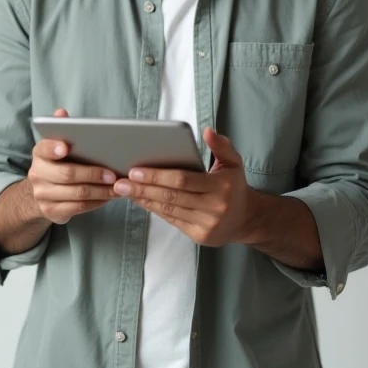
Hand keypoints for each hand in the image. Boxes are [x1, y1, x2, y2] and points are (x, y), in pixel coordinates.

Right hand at [28, 108, 118, 224]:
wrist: (41, 193)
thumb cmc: (57, 164)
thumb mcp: (56, 146)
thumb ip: (61, 130)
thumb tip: (61, 113)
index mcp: (39, 154)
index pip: (44, 148)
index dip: (54, 148)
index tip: (66, 147)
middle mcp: (37, 174)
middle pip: (67, 174)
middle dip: (93, 174)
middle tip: (113, 174)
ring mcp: (43, 195)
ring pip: (77, 194)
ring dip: (101, 191)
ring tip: (118, 187)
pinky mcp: (51, 211)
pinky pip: (79, 207)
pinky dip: (97, 202)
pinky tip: (109, 196)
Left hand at [112, 127, 253, 246]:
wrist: (246, 220)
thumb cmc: (234, 186)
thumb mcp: (234, 162)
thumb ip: (221, 145)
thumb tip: (207, 131)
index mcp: (221, 186)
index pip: (183, 180)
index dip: (157, 176)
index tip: (135, 170)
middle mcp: (214, 207)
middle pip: (171, 196)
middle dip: (143, 188)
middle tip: (120, 181)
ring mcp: (206, 224)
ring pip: (168, 209)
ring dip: (143, 199)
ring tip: (124, 189)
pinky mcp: (198, 236)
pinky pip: (171, 219)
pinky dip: (153, 209)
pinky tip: (140, 199)